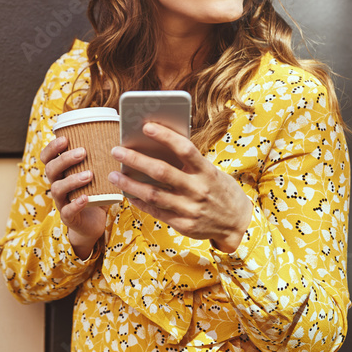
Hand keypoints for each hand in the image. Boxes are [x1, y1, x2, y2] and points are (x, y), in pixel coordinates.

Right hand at [40, 136, 108, 258]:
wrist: (93, 223)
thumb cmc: (94, 193)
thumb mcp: (95, 174)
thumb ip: (100, 158)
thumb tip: (118, 134)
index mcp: (60, 173)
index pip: (47, 157)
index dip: (52, 147)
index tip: (65, 139)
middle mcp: (57, 185)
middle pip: (50, 170)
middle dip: (64, 159)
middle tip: (83, 152)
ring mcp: (61, 202)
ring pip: (57, 189)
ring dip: (72, 180)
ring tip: (89, 174)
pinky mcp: (68, 217)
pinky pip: (67, 210)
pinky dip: (76, 204)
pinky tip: (86, 198)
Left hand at [107, 122, 252, 251]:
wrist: (237, 222)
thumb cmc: (219, 190)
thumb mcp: (210, 172)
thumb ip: (188, 163)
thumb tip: (156, 147)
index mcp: (207, 171)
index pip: (184, 149)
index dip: (165, 136)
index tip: (146, 126)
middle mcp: (198, 189)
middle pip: (162, 171)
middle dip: (136, 159)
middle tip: (116, 150)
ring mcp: (190, 209)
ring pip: (153, 194)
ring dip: (130, 183)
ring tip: (114, 174)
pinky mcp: (183, 224)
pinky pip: (156, 211)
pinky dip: (139, 201)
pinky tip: (127, 193)